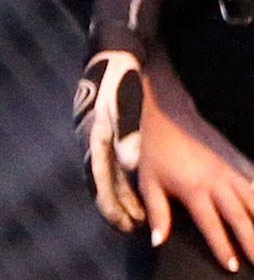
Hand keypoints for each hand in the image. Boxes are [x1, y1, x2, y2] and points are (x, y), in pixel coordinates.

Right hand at [75, 50, 143, 230]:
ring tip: (136, 212)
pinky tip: (132, 181)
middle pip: (104, 184)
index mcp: (95, 141)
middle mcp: (91, 143)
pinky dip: (119, 176)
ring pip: (106, 174)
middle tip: (136, 226)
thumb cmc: (121, 79)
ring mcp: (95, 136)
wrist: (113, 52)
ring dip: (120, 194)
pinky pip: (108, 160)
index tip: (128, 225)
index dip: (114, 207)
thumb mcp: (125, 107)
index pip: (102, 184)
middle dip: (118, 207)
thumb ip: (127, 137)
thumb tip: (131, 166)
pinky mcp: (102, 128)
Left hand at [136, 72, 253, 273]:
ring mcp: (231, 170)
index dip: (224, 247)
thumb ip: (158, 213)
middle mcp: (218, 182)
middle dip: (252, 239)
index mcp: (195, 191)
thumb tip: (159, 243)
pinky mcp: (237, 161)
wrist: (172, 116)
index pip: (212, 225)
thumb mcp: (148, 183)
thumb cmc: (157, 153)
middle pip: (239, 215)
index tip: (235, 267)